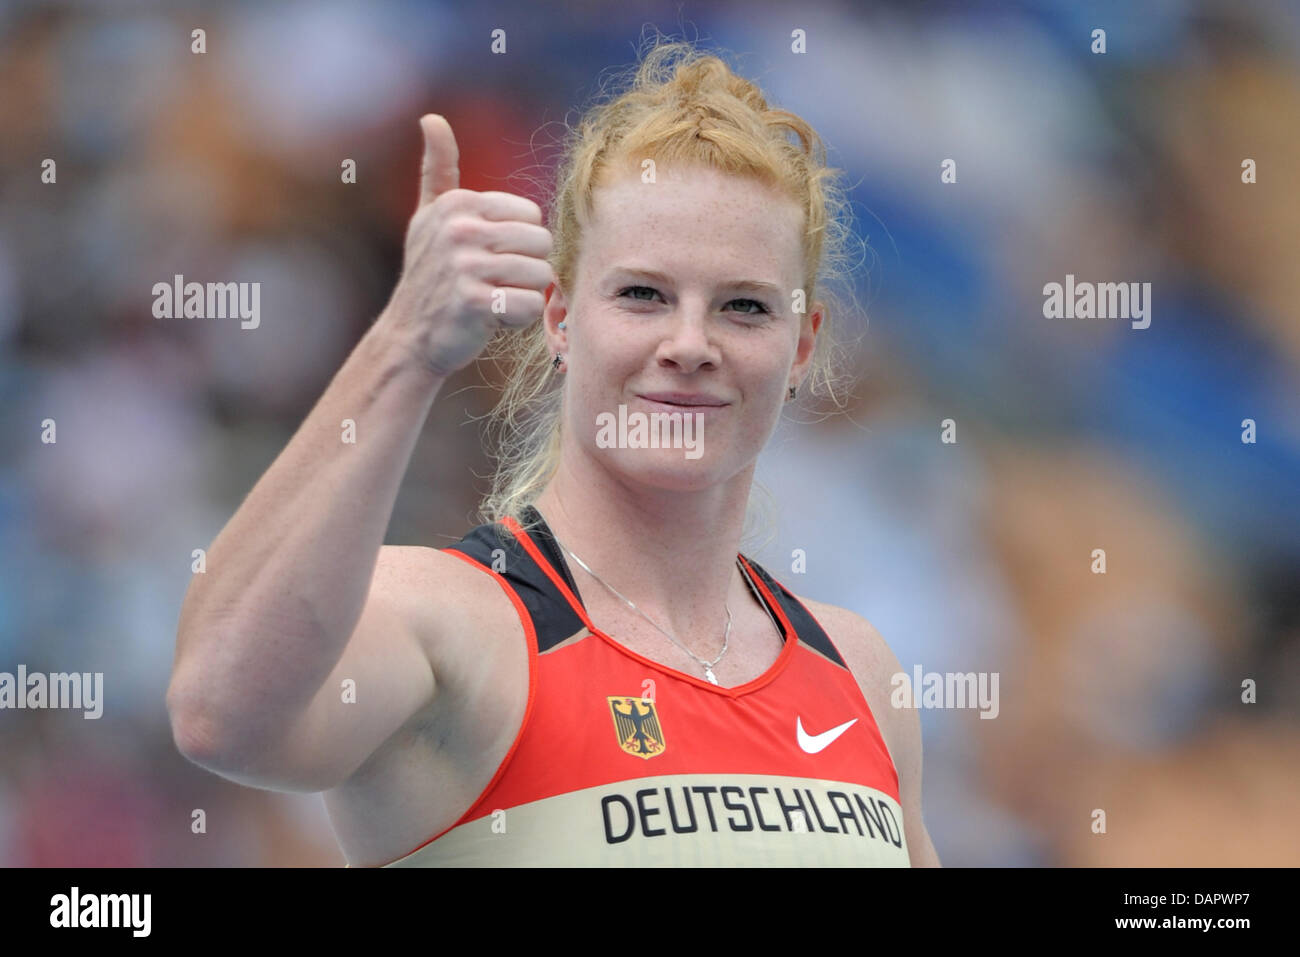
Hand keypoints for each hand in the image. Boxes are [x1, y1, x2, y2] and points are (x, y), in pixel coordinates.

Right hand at [380, 114, 554, 376]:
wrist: (410, 337)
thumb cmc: (429, 275)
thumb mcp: (429, 217)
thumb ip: (438, 169)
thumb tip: (431, 118)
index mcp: (458, 204)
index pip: (532, 215)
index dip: (519, 242)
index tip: (487, 257)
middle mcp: (459, 229)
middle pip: (541, 243)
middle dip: (526, 268)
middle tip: (493, 282)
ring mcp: (465, 266)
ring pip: (541, 275)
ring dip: (523, 294)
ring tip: (493, 299)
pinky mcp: (474, 303)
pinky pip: (530, 306)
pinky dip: (519, 319)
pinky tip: (492, 319)